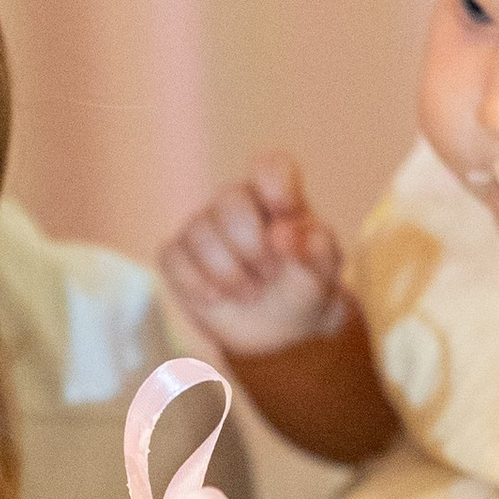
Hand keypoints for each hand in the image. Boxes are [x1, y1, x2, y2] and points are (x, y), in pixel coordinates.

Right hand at [158, 153, 348, 362]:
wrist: (279, 332)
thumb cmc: (305, 290)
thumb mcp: (325, 276)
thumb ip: (318, 252)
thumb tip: (284, 233)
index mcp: (280, 197)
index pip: (271, 167)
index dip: (275, 185)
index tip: (285, 214)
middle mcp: (239, 204)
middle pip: (229, 200)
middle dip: (250, 245)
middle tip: (270, 276)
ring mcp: (205, 227)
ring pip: (199, 232)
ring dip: (227, 273)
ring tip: (250, 294)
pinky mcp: (178, 254)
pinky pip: (173, 256)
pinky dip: (196, 283)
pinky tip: (217, 297)